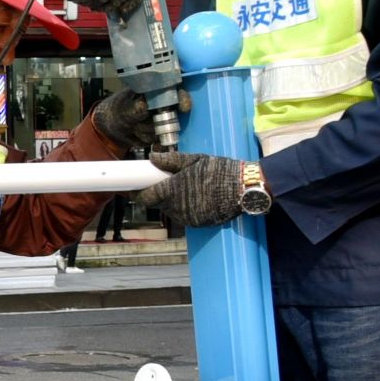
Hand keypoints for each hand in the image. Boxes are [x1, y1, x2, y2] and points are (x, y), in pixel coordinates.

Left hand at [132, 152, 252, 227]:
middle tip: (167, 182)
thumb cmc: (219, 171)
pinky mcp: (197, 224)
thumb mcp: (194, 160)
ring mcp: (187, 218)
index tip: (135, 187)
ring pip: (171, 210)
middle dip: (159, 194)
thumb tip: (152, 157)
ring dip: (172, 202)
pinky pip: (184, 216)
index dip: (138, 192)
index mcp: (171, 191)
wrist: (243, 189)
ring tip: (187, 187)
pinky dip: (185, 208)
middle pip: (158, 204)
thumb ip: (170, 160)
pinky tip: (197, 197)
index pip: (145, 197)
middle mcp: (176, 208)